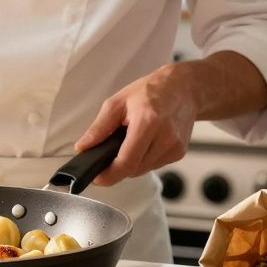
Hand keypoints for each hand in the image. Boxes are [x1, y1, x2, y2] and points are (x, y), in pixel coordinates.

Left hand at [74, 67, 195, 184]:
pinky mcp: (179, 153)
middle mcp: (165, 137)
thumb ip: (99, 127)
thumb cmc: (151, 91)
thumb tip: (83, 147)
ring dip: (131, 162)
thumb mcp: (118, 102)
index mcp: (148, 122)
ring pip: (143, 169)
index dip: (109, 175)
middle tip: (109, 153)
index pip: (127, 161)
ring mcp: (174, 147)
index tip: (97, 178)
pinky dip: (144, 159)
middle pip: (134, 169)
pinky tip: (144, 142)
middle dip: (117, 166)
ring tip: (130, 141)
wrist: (184, 88)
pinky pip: (154, 165)